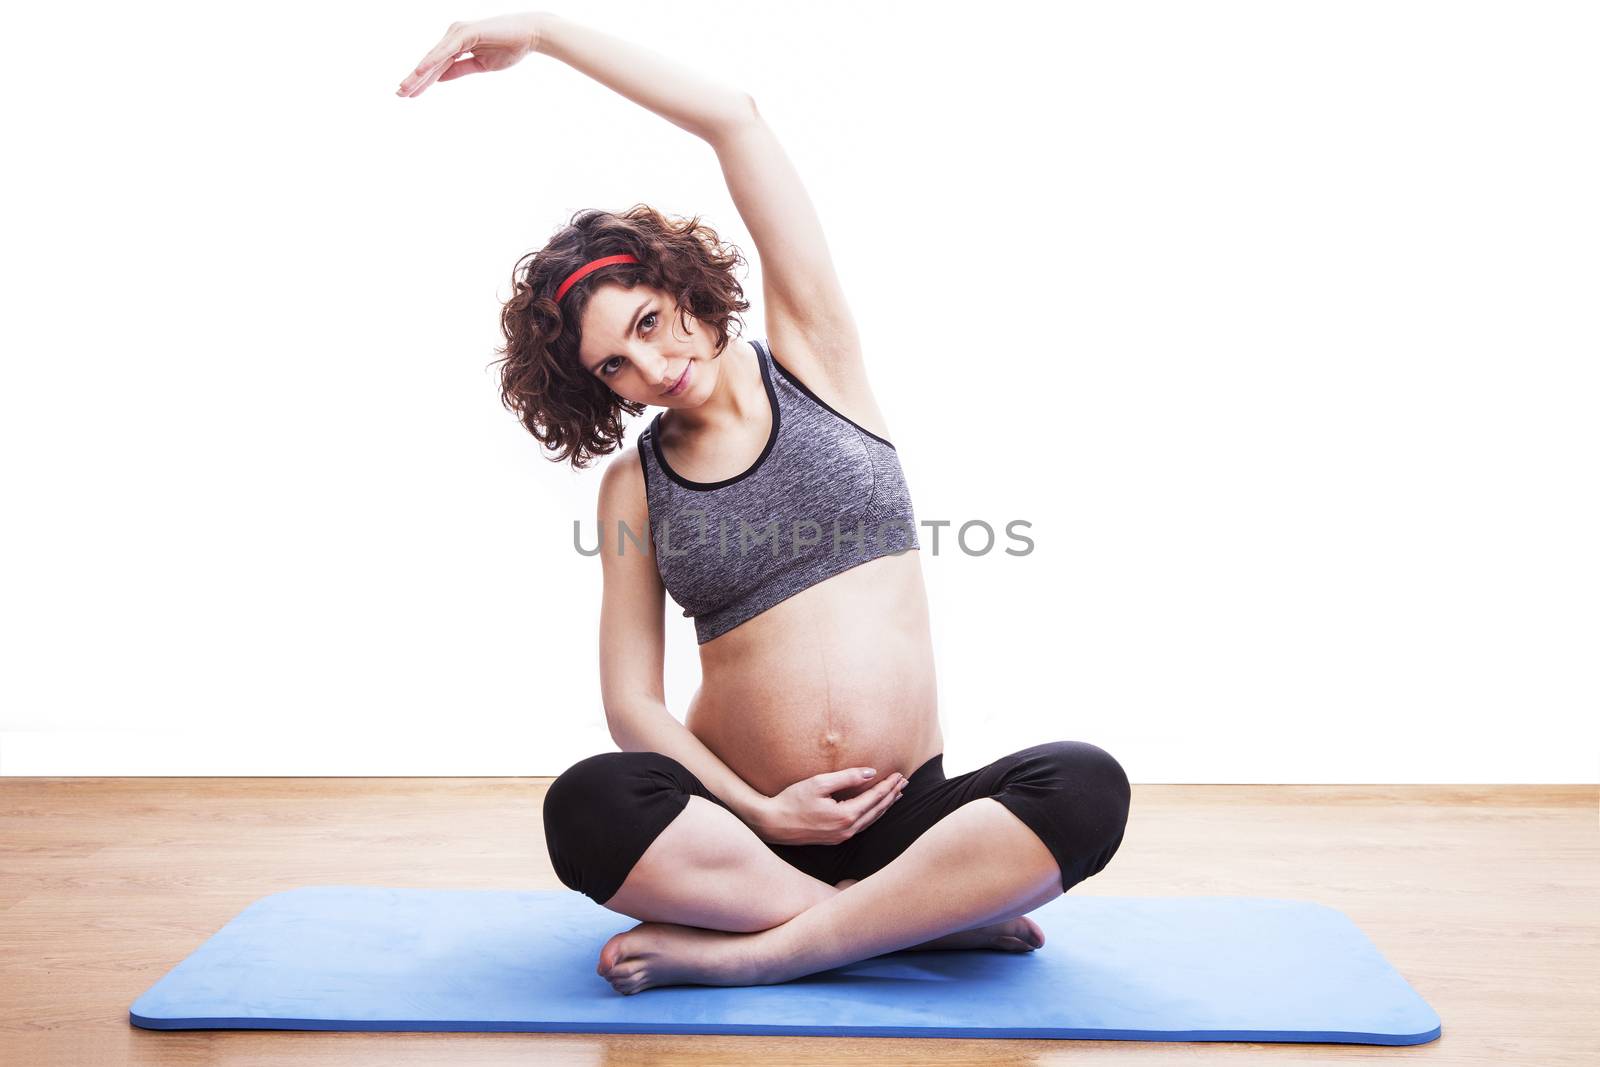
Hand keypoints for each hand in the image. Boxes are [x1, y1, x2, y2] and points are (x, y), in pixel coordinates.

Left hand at [396, 12, 549, 96]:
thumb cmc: (510, 48)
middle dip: (415, 79)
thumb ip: (459, 70)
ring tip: (405, 88)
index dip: (423, 81)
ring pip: (434, 58)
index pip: (436, 66)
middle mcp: (453, 36)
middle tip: (399, 94)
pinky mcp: (465, 33)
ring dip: (419, 74)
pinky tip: (419, 72)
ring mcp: (458, 33)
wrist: (529, 35)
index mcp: (458, 44)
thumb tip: (440, 78)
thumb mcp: (480, 65)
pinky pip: (445, 51)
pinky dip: (432, 62)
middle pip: (431, 62)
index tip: (410, 94)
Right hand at [749, 768, 908, 846]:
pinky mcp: (835, 839)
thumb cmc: (792, 801)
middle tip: (904, 782)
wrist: (772, 824)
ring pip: (871, 820)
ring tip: (896, 794)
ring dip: (885, 806)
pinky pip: (862, 825)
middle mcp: (847, 830)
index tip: (899, 774)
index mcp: (845, 816)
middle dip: (892, 795)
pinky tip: (875, 808)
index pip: (875, 798)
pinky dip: (873, 814)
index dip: (889, 785)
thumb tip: (870, 773)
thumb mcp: (819, 783)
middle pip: (877, 811)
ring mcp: (841, 837)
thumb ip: (847, 777)